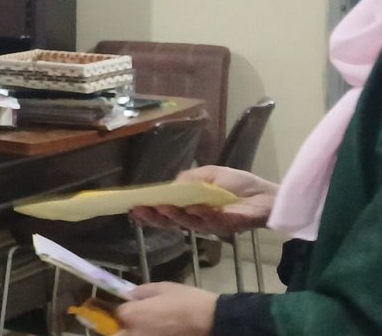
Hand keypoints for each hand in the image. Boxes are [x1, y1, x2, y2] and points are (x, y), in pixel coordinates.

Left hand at [114, 282, 216, 335]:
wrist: (211, 321)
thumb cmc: (187, 301)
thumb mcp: (163, 288)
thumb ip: (141, 291)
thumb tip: (130, 295)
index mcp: (132, 315)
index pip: (119, 313)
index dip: (129, 309)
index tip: (137, 307)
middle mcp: (134, 333)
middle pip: (119, 333)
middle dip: (125, 327)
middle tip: (139, 322)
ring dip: (137, 333)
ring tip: (152, 328)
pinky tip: (162, 332)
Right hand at [129, 165, 277, 236]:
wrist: (268, 195)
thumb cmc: (239, 184)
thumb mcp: (209, 175)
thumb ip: (189, 180)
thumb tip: (169, 186)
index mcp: (191, 206)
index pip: (166, 211)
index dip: (150, 211)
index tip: (132, 207)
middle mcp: (197, 218)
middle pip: (172, 222)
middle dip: (155, 217)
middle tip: (139, 212)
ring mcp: (212, 224)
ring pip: (188, 223)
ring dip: (175, 216)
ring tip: (163, 207)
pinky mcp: (228, 226)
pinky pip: (212, 222)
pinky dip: (202, 215)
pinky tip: (194, 208)